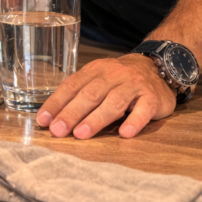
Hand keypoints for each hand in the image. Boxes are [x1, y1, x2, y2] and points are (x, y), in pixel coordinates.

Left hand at [36, 54, 177, 138]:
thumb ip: (81, 94)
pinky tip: (124, 133)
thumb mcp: (98, 79)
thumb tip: (54, 116)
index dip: (56, 103)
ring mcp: (134, 85)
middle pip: (89, 95)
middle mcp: (113, 75)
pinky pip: (143, 110)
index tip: (43, 120)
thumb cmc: (120, 79)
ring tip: (80, 134)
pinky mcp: (153, 98)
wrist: (158, 67)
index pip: (72, 86)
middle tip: (57, 130)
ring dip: (95, 119)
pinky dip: (134, 122)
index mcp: (94, 70)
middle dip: (71, 114)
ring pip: (113, 103)